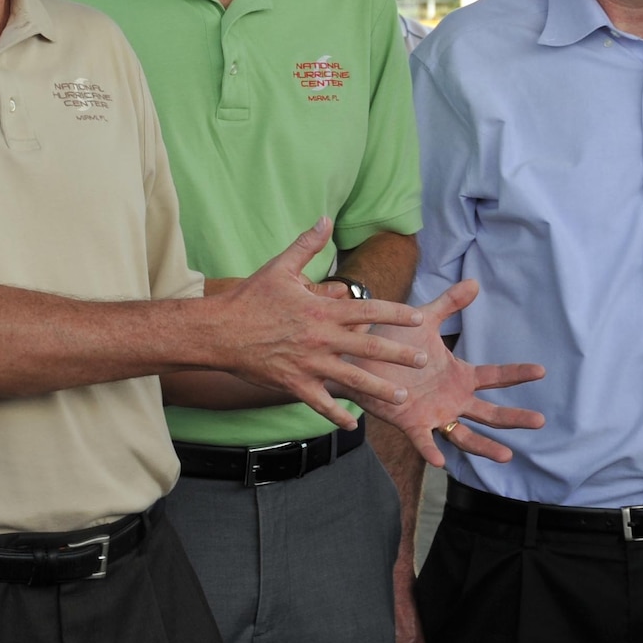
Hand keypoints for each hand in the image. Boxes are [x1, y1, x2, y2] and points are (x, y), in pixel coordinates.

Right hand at [203, 219, 429, 424]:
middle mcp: (321, 339)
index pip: (369, 311)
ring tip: (403, 396)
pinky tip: (352, 423)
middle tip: (423, 360)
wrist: (218, 331)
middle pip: (370, 349)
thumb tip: (324, 219)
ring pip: (353, 380)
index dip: (396, 315)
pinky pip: (321, 403)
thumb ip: (307, 245)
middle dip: (400, 355)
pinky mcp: (294, 384)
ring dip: (380, 389)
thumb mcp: (279, 267)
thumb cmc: (249, 297)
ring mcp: (309, 364)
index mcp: (321, 310)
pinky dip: (337, 415)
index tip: (418, 319)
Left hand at [337, 279, 545, 467]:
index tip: (541, 370)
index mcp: (458, 376)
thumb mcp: (424, 320)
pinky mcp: (410, 423)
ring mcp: (434, 414)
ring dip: (484, 446)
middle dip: (514, 417)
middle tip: (540, 420)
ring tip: (506, 456)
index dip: (517, 373)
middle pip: (489, 412)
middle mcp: (451, 399)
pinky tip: (441, 461)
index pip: (494, 376)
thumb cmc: (392, 341)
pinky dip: (431, 450)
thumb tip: (474, 282)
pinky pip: (423, 440)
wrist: (357, 356)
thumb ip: (449, 304)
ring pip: (464, 435)